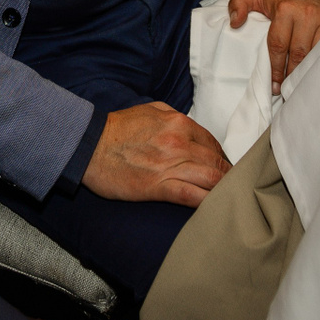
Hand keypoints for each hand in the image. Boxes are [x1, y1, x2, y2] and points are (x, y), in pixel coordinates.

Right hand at [81, 101, 227, 206]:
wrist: (88, 146)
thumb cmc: (116, 128)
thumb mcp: (149, 109)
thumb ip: (174, 116)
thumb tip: (191, 128)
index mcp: (179, 123)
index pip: (213, 144)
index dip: (222, 159)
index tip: (222, 170)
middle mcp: (180, 143)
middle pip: (218, 163)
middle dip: (228, 177)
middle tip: (231, 188)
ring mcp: (171, 165)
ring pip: (212, 180)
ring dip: (223, 191)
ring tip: (227, 201)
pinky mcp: (159, 187)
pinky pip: (193, 197)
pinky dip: (208, 203)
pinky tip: (214, 209)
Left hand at [228, 0, 319, 92]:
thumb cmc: (286, 0)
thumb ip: (240, 4)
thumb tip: (234, 23)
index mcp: (285, 9)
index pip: (278, 44)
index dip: (275, 67)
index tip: (273, 84)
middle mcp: (306, 14)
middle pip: (297, 53)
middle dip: (290, 75)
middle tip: (284, 90)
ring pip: (314, 55)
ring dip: (305, 73)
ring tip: (297, 86)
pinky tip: (314, 76)